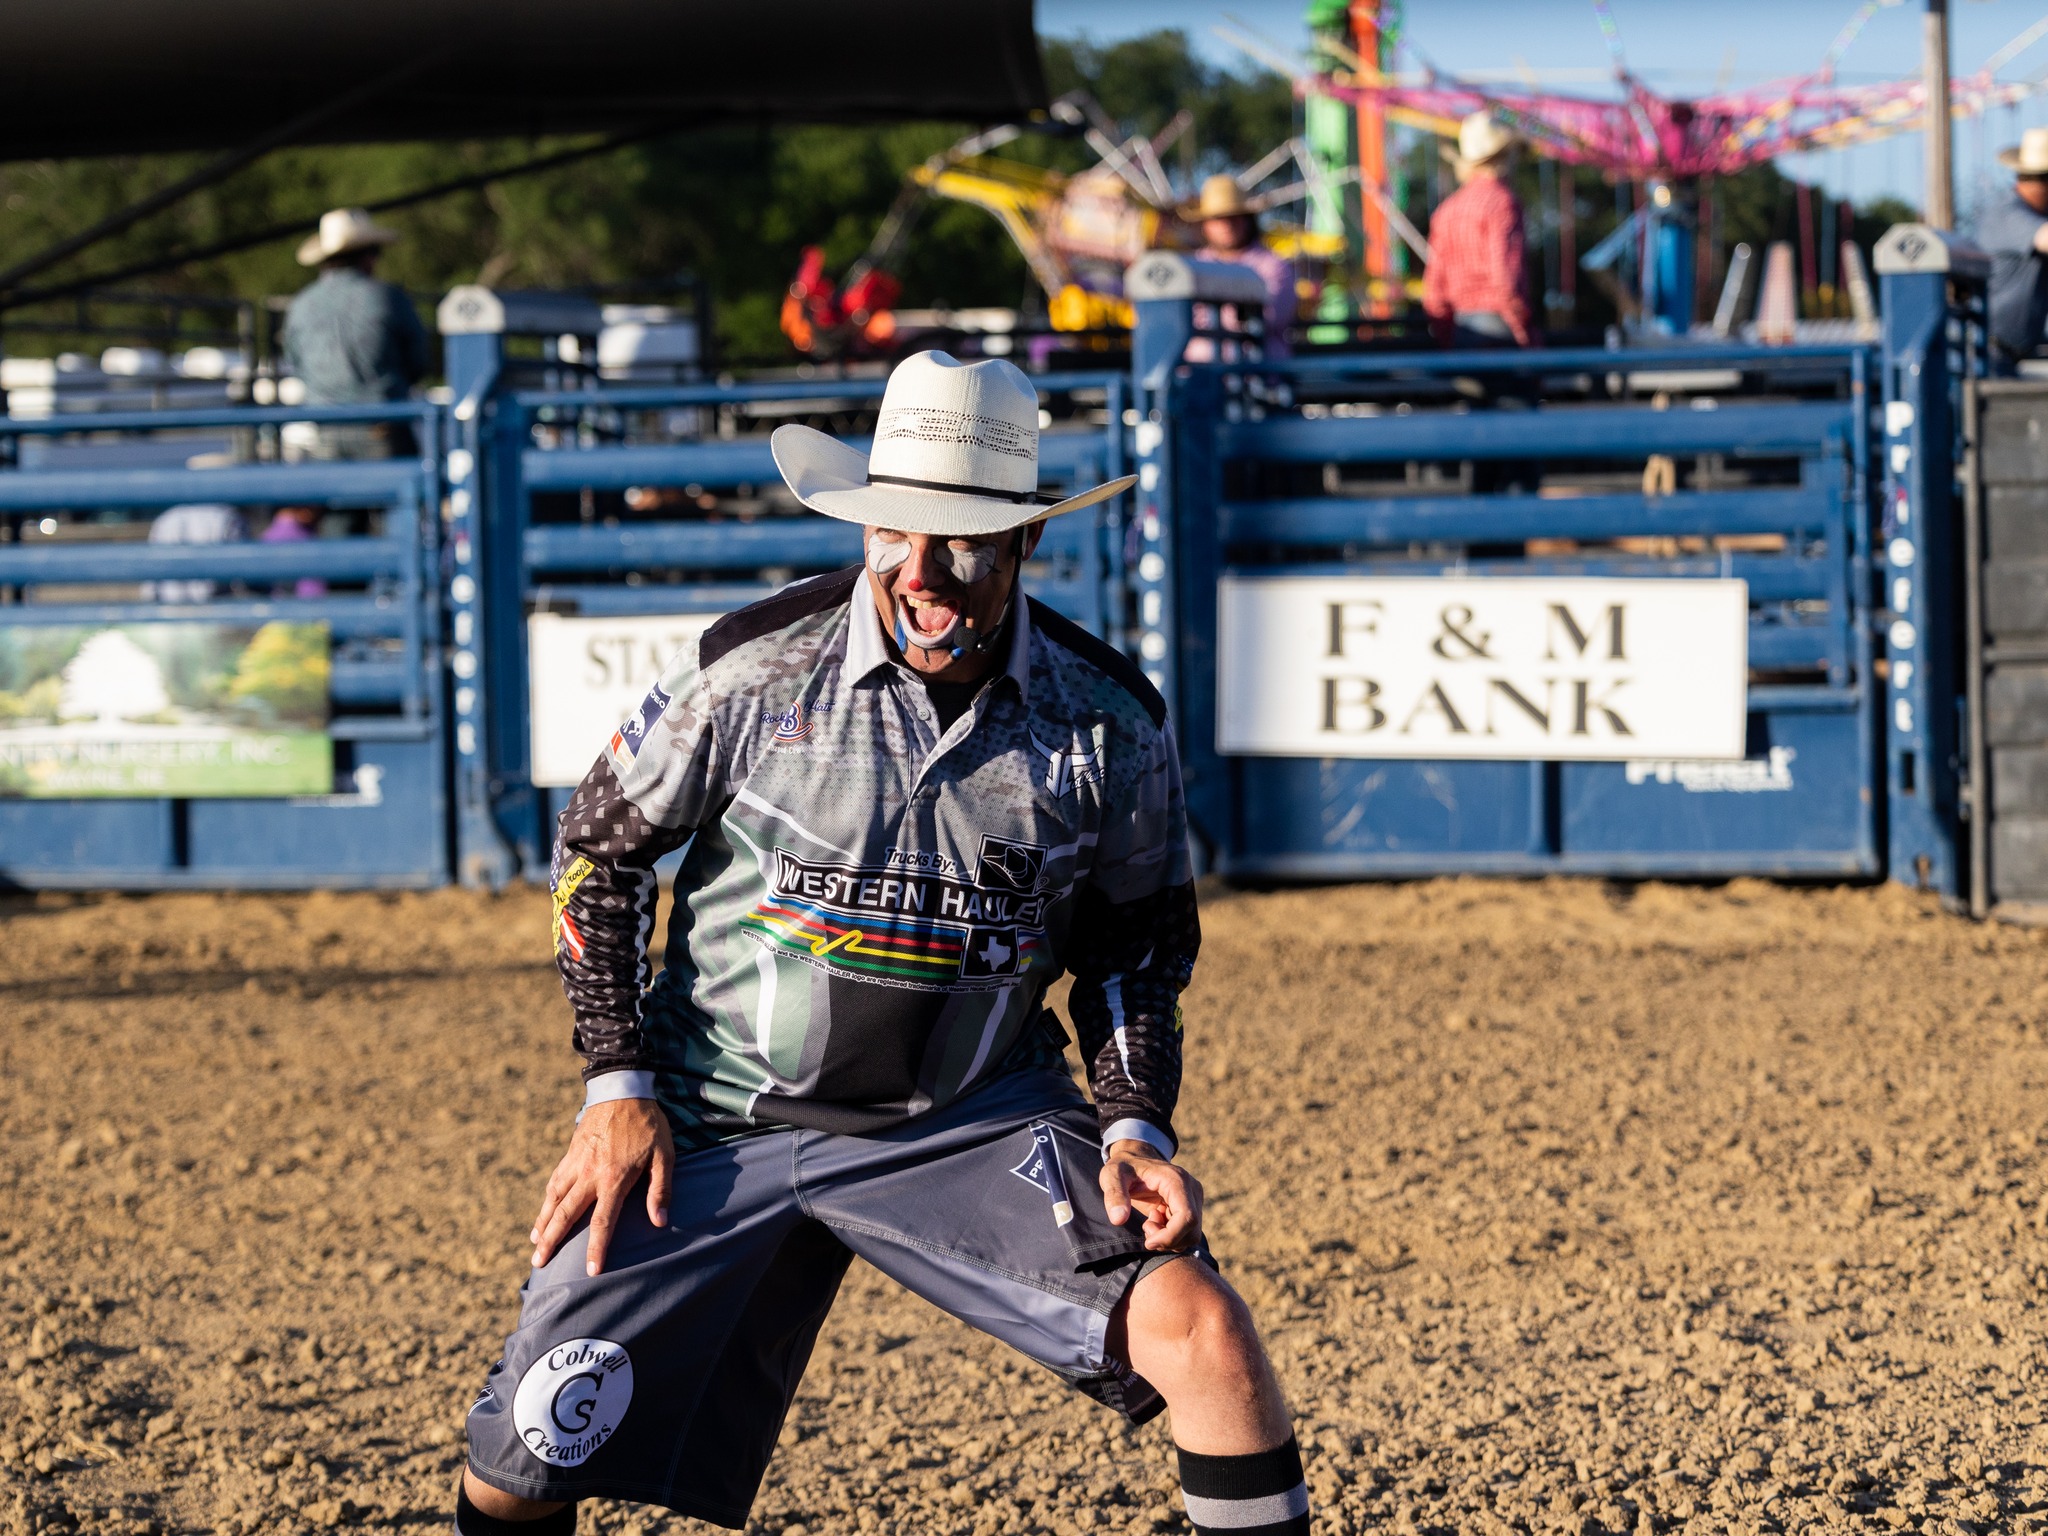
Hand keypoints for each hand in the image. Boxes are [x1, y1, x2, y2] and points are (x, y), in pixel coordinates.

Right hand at [529, 1098, 673, 1276]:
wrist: (622, 1088)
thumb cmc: (648, 1124)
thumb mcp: (665, 1154)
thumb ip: (661, 1189)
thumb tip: (659, 1221)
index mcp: (614, 1178)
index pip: (602, 1221)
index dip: (596, 1248)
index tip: (589, 1271)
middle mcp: (589, 1174)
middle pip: (566, 1215)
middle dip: (552, 1241)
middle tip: (538, 1264)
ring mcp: (576, 1163)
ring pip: (554, 1199)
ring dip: (543, 1223)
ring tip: (535, 1244)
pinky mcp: (570, 1153)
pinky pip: (554, 1181)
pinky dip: (546, 1199)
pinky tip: (543, 1211)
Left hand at [1099, 1140, 1202, 1251]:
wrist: (1134, 1160)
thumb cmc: (1123, 1167)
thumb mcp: (1112, 1176)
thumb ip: (1114, 1195)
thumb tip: (1118, 1220)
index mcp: (1176, 1179)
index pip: (1187, 1217)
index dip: (1169, 1237)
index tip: (1148, 1242)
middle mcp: (1191, 1188)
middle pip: (1191, 1230)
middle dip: (1167, 1240)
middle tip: (1145, 1227)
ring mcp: (1194, 1198)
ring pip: (1191, 1235)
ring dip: (1168, 1239)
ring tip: (1149, 1222)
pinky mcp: (1191, 1206)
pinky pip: (1187, 1232)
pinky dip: (1170, 1236)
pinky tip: (1155, 1221)